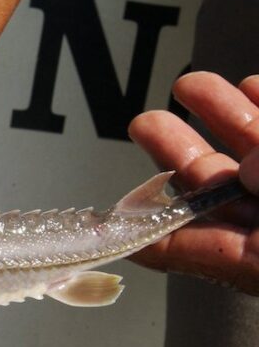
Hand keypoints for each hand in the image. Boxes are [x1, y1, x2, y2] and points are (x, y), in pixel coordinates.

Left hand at [129, 71, 258, 293]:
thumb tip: (248, 166)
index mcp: (258, 261)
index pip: (187, 249)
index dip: (142, 232)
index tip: (103, 219)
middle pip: (215, 190)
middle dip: (177, 151)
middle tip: (143, 123)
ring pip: (253, 155)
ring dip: (223, 116)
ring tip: (191, 85)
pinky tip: (252, 85)